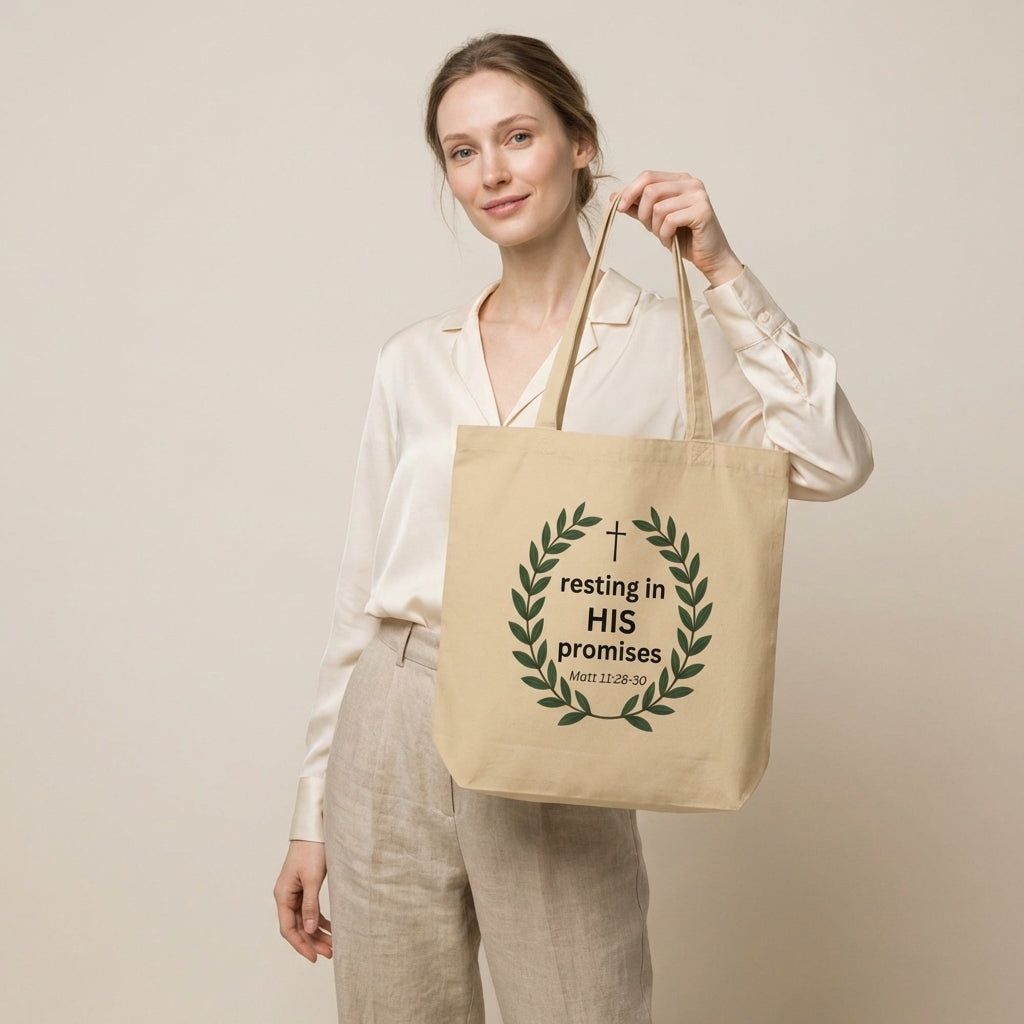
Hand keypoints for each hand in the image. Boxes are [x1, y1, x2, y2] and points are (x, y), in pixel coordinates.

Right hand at [274, 840, 332, 962]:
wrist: (315, 829)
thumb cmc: (311, 850)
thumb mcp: (312, 879)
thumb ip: (311, 905)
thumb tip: (310, 930)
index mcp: (283, 895)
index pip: (289, 928)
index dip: (300, 945)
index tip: (314, 957)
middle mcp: (286, 896)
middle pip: (298, 927)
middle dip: (312, 941)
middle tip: (330, 953)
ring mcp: (295, 892)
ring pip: (305, 920)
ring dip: (318, 933)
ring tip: (333, 945)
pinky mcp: (305, 887)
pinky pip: (310, 910)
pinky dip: (320, 920)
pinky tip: (331, 928)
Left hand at [615, 171, 743, 286]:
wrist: (709, 257)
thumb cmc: (685, 238)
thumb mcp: (656, 220)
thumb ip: (639, 207)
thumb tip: (614, 196)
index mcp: (679, 180)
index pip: (648, 176)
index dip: (629, 191)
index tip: (619, 208)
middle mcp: (691, 183)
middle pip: (651, 189)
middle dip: (643, 213)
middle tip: (649, 228)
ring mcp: (698, 195)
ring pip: (658, 207)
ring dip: (655, 228)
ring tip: (664, 236)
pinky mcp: (702, 211)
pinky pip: (669, 220)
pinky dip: (665, 235)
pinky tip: (671, 241)